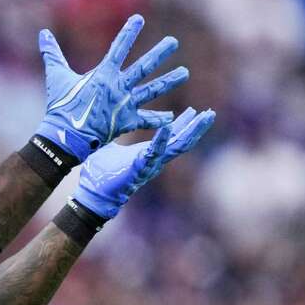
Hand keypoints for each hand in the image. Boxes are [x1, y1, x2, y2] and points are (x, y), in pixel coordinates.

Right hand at [35, 15, 189, 162]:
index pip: (119, 48)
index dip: (129, 32)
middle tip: (174, 42)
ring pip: (152, 90)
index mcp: (103, 74)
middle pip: (144, 67)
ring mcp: (125, 104)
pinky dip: (158, 119)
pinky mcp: (126, 121)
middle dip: (160, 53)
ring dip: (169, 81)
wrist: (66, 134)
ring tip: (184, 73)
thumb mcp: (56, 76)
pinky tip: (172, 117)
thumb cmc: (61, 105)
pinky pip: (145, 119)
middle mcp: (118, 87)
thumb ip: (52, 54)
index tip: (140, 19)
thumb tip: (42, 34)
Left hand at [73, 107, 215, 218]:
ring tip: (204, 118)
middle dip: (196, 127)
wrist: (94, 193)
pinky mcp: (140, 168)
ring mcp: (150, 164)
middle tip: (210, 113)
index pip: (172, 137)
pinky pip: (154, 152)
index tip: (194, 111)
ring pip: (177, 146)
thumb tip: (111, 123)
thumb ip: (116, 137)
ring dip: (191, 131)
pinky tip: (168, 126)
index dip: (184, 124)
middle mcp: (154, 159)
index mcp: (148, 153)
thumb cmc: (101, 174)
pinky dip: (161, 138)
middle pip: (182, 141)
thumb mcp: (112, 148)